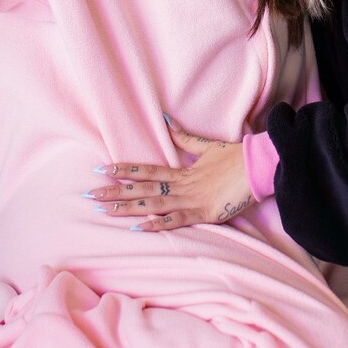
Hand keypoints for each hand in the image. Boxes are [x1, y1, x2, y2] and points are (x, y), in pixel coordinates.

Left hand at [83, 115, 254, 231]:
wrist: (258, 166)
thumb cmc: (235, 157)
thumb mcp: (207, 147)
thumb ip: (185, 138)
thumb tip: (166, 119)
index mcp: (181, 171)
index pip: (145, 170)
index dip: (123, 170)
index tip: (101, 170)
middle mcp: (181, 185)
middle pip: (142, 188)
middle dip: (114, 192)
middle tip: (89, 195)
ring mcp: (191, 199)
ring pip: (153, 204)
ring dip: (127, 208)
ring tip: (104, 211)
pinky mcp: (204, 213)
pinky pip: (176, 220)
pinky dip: (157, 224)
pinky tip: (139, 227)